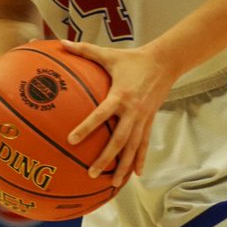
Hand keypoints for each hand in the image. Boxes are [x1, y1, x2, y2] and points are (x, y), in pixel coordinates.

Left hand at [58, 40, 175, 186]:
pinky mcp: (149, 121)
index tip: (72, 140)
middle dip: (106, 158)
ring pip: (133, 147)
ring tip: (113, 184)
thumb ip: (84, 50)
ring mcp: (143, 118)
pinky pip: (144, 144)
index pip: (101, 115)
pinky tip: (135, 175)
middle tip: (91, 172)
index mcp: (120, 95)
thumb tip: (62, 43)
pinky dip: (140, 160)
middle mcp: (133, 111)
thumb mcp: (108, 54)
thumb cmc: (132, 59)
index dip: (86, 127)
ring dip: (124, 166)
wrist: (164, 63)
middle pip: (119, 139)